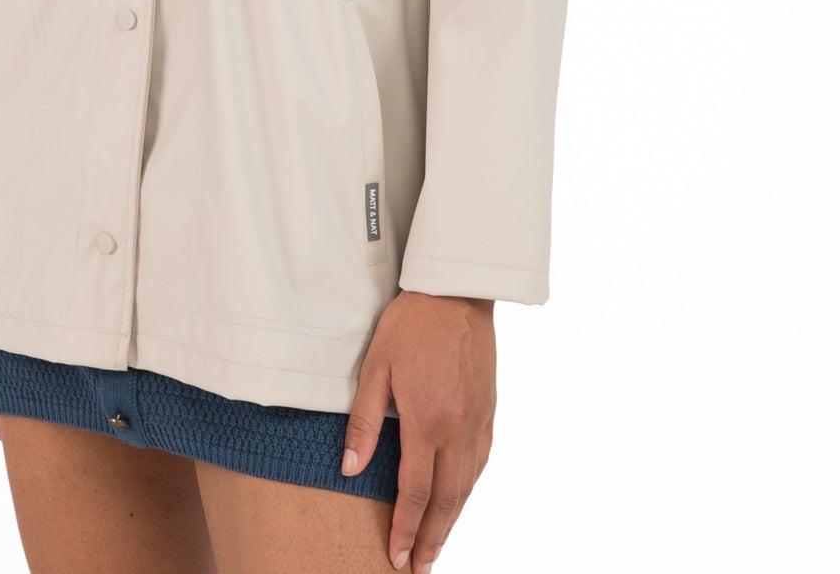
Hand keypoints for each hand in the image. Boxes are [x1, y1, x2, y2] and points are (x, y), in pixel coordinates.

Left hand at [341, 289, 495, 570]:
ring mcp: (478, 422)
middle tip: (418, 568)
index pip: (414, 492)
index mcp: (427, 421)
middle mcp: (458, 430)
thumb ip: (364, 422)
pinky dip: (468, 490)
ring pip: (467, 487)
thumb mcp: (375, 368)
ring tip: (435, 545)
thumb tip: (350, 470)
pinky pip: (480, 464)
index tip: (396, 556)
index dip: (404, 528)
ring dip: (451, 522)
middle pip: (446, 501)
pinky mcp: (489, 412)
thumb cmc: (411, 324)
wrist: (456, 292)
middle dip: (431, 539)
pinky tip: (458, 499)